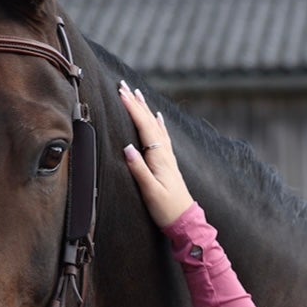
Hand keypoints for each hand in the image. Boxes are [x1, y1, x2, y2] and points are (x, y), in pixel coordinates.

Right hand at [119, 80, 194, 228]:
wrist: (185, 221)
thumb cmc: (166, 209)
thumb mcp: (150, 192)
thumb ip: (139, 170)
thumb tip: (127, 148)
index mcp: (159, 158)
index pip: (144, 127)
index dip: (132, 109)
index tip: (121, 93)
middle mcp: (165, 153)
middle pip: (150, 122)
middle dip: (136, 102)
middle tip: (124, 85)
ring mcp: (168, 157)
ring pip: (155, 125)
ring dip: (146, 109)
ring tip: (138, 93)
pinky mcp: (168, 162)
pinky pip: (162, 135)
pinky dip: (158, 123)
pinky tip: (157, 116)